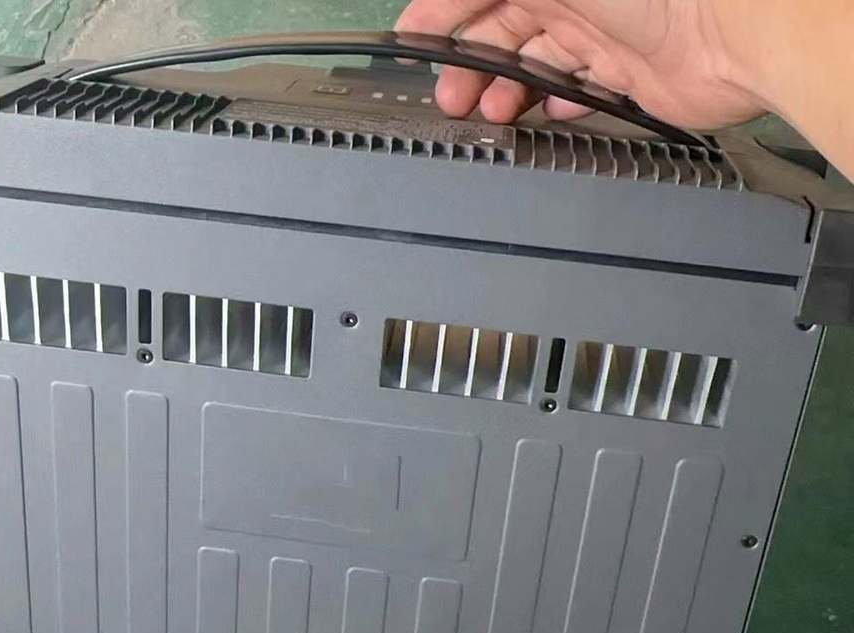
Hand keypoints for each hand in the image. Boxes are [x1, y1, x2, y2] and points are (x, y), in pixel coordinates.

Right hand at [395, 0, 766, 129]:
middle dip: (470, 65)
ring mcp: (598, 36)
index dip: (441, 14)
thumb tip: (448, 3)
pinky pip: (575, 92)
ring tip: (490, 115)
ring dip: (505, 91)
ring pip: (534, 66)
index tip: (411, 44)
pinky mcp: (623, 78)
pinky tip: (541, 115)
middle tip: (450, 99)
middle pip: (503, 32)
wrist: (728, 31)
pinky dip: (554, 104)